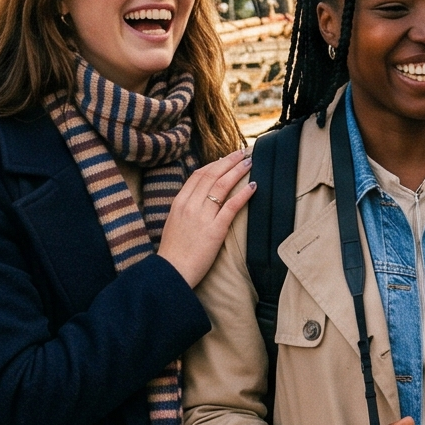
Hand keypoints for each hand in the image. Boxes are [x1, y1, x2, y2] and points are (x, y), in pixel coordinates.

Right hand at [155, 152, 255, 287]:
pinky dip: (243, 194)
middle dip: (229, 162)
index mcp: (179, 202)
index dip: (214, 164)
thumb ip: (185, 209)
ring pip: (222, 186)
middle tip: (242, 153)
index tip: (226, 159)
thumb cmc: (174, 252)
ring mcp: (202, 216)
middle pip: (212, 175)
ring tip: (249, 163)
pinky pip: (231, 206)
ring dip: (237, 171)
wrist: (171, 271)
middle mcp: (190, 205)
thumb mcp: (174, 223)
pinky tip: (253, 186)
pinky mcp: (214, 230)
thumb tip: (198, 200)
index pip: (198, 175)